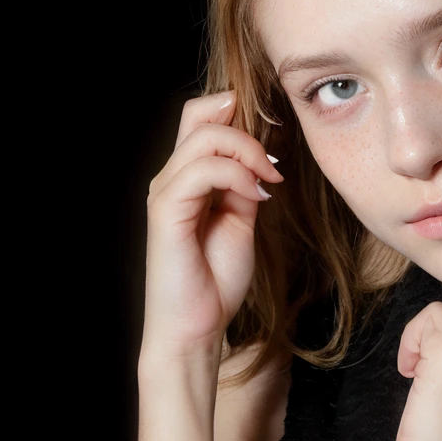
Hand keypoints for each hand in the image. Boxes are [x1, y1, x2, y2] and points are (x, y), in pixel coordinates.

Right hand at [142, 89, 284, 360]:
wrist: (197, 325)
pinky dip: (236, 176)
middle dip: (247, 131)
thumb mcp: (241, 222)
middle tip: (275, 166)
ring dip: (247, 153)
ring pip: (204, 137)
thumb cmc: (216, 280)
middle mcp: (172, 178)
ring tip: (269, 183)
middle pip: (199, 115)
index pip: (202, 119)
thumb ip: (244, 188)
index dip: (237, 115)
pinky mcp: (166, 210)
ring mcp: (166, 191)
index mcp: (188, 178)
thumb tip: (260, 161)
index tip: (274, 147)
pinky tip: (257, 196)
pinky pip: (201, 171)